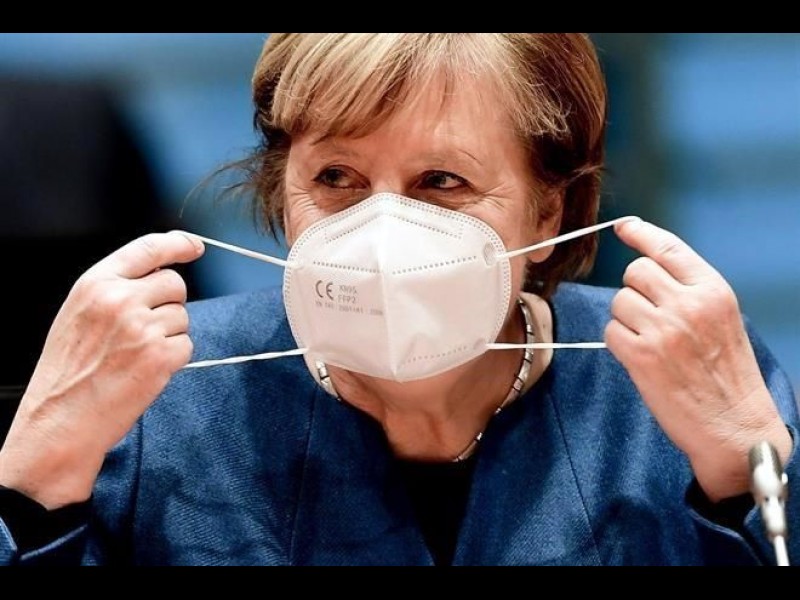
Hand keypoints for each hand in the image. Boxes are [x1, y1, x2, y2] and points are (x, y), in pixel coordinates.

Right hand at [0, 232, 203, 508]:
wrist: (62, 420)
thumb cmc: (68, 372)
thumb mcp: (79, 314)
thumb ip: (115, 289)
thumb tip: (156, 275)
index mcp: (95, 284)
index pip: (148, 248)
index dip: (178, 244)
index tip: (194, 246)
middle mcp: (120, 299)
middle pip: (175, 284)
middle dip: (169, 303)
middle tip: (145, 330)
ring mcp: (143, 327)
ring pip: (183, 317)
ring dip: (169, 335)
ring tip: (135, 356)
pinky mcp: (162, 355)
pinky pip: (186, 345)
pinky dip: (173, 359)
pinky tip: (145, 371)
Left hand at [606, 220, 790, 502]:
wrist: (734, 426)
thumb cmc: (727, 375)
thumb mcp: (722, 319)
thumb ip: (690, 291)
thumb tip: (649, 266)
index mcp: (713, 290)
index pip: (668, 247)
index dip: (641, 233)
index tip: (624, 226)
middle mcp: (688, 304)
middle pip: (635, 271)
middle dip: (635, 289)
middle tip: (649, 314)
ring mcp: (663, 329)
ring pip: (619, 301)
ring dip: (626, 319)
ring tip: (650, 342)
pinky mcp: (641, 355)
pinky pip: (610, 332)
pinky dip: (618, 343)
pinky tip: (640, 358)